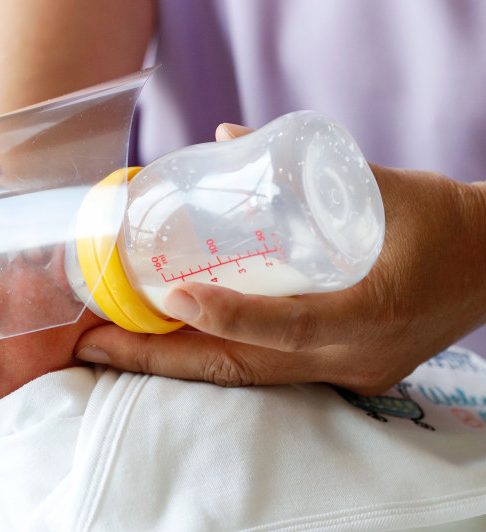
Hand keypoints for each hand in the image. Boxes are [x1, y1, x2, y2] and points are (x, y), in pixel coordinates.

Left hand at [75, 124, 485, 394]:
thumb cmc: (448, 225)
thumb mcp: (387, 186)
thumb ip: (303, 167)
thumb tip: (224, 141)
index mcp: (373, 315)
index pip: (289, 325)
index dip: (229, 316)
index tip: (173, 296)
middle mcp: (352, 358)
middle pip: (243, 371)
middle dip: (161, 361)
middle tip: (95, 345)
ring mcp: (344, 374)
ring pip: (244, 379)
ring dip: (174, 365)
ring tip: (113, 349)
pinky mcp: (339, 373)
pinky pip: (263, 372)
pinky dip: (212, 357)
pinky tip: (168, 344)